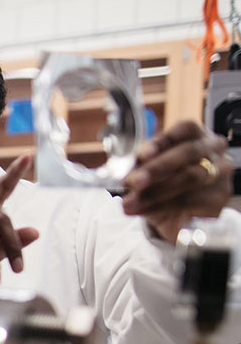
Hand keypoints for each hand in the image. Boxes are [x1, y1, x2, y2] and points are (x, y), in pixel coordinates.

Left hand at [122, 120, 230, 242]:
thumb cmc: (161, 182)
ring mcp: (220, 172)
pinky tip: (141, 210)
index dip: (162, 141)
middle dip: (156, 168)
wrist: (174, 213)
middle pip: (188, 153)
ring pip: (189, 178)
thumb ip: (140, 164)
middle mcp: (212, 149)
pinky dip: (160, 206)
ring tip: (129, 202)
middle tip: (131, 182)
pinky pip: (189, 201)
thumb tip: (123, 168)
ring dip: (154, 192)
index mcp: (195, 134)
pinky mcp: (219, 197)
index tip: (142, 154)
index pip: (183, 129)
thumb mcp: (148, 168)